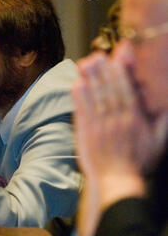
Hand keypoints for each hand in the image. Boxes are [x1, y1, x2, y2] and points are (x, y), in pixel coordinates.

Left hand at [73, 49, 167, 182]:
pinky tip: (76, 84)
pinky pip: (82, 112)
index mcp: (134, 119)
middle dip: (103, 69)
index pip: (127, 89)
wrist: (117, 182)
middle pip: (109, 89)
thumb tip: (165, 103)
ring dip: (90, 78)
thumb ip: (163, 119)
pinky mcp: (85, 133)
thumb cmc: (139, 162)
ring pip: (95, 98)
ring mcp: (99, 126)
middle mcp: (116, 120)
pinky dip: (79, 98)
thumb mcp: (158, 141)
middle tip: (97, 53)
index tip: (118, 54)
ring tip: (86, 62)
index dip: (122, 70)